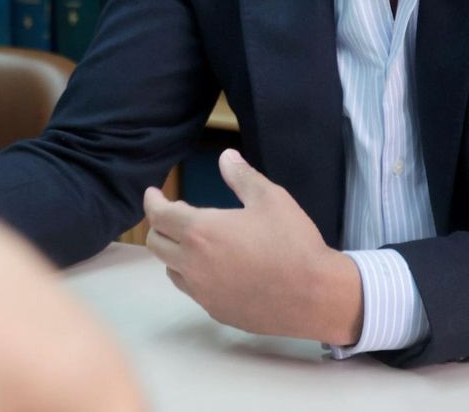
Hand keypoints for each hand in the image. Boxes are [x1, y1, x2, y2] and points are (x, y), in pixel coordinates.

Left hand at [143, 149, 362, 345]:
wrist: (315, 295)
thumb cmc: (293, 242)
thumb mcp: (271, 198)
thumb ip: (242, 176)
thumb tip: (225, 157)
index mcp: (201, 232)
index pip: (159, 216)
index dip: (153, 202)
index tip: (154, 194)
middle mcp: (193, 265)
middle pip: (156, 244)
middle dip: (159, 226)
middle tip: (173, 215)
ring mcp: (203, 292)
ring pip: (171, 270)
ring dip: (174, 252)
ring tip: (193, 241)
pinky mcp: (216, 311)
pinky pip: (192, 290)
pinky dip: (193, 275)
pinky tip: (214, 268)